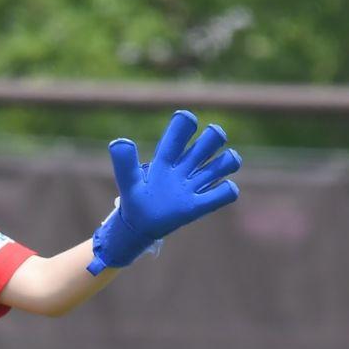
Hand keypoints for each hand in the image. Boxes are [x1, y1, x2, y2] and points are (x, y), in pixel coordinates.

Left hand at [87, 110, 241, 273]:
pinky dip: (227, 190)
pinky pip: (224, 193)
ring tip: (214, 170)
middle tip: (202, 150)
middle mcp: (184, 167)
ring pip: (224, 162)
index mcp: (166, 158)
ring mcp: (194, 185)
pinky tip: (221, 191)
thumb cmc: (134, 199)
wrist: (138, 226)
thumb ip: (124, 163)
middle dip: (214, 136)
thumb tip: (120, 142)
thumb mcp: (127, 181)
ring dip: (228, 161)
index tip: (186, 123)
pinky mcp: (199, 206)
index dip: (186, 122)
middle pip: (210, 140)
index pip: (181, 129)